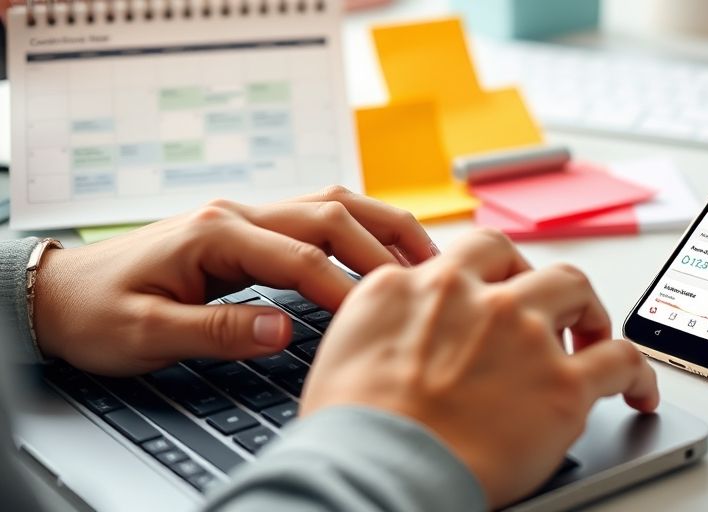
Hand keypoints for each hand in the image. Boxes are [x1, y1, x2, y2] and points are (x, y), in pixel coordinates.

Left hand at [34, 186, 435, 375]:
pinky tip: (380, 250)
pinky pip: (317, 218)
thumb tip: (284, 330)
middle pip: (331, 213)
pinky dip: (359, 230)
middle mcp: (236, 214)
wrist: (60, 294)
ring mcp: (244, 217)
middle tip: (426, 280)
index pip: (301, 257)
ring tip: (424, 253)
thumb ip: (217, 330)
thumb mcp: (145, 333)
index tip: (379, 318)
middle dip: (383, 246)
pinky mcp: (248, 231)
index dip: (346, 288)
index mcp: (214, 233)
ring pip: (330, 204)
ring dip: (379, 225)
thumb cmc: (97, 314)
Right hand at [301, 229, 658, 507]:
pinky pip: (621, 360)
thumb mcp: (347, 345)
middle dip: (540, 284)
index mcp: (420, 284)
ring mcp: (525, 334)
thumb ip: (387, 315)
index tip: (498, 290)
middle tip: (548, 312)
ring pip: (578, 291)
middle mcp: (477, 296)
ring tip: (594, 336)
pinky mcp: (563, 384)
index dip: (491, 275)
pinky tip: (638, 390)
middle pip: (526, 264)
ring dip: (589, 313)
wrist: (378, 470)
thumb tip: (404, 320)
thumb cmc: (353, 429)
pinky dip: (637, 373)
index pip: (469, 256)